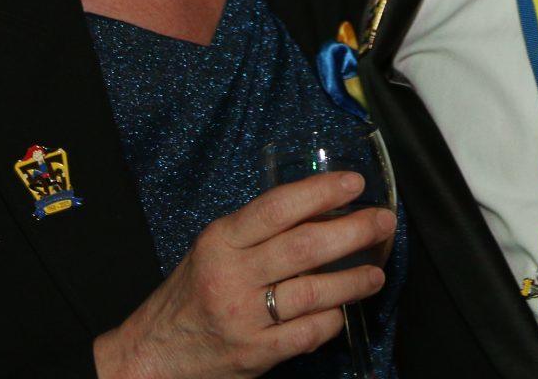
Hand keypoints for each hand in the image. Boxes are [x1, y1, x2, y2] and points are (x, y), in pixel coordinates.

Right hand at [93, 171, 393, 378]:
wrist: (155, 351)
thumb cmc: (192, 293)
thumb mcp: (215, 249)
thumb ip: (258, 232)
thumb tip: (321, 209)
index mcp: (221, 240)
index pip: (277, 207)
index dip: (320, 191)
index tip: (354, 184)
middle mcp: (232, 275)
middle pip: (304, 247)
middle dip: (353, 231)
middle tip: (382, 222)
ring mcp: (244, 317)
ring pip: (313, 292)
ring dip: (353, 280)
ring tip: (376, 272)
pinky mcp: (255, 353)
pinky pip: (307, 333)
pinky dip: (332, 320)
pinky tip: (343, 311)